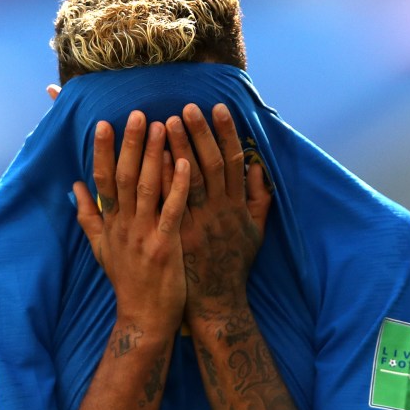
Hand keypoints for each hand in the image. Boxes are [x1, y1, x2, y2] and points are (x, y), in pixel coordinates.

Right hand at [73, 111, 191, 336]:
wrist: (144, 318)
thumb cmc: (127, 281)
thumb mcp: (100, 249)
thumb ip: (87, 216)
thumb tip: (74, 187)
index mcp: (110, 223)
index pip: (101, 180)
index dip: (102, 151)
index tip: (103, 123)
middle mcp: (124, 225)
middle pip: (122, 177)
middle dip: (129, 144)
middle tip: (136, 113)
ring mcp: (144, 235)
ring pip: (146, 187)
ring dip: (153, 155)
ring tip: (161, 125)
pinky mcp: (165, 246)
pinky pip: (171, 210)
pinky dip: (177, 186)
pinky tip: (185, 163)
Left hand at [166, 103, 271, 320]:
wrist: (217, 301)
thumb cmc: (235, 264)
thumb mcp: (256, 231)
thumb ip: (259, 198)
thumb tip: (257, 166)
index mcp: (237, 206)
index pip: (232, 161)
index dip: (225, 133)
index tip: (216, 107)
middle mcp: (218, 211)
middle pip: (209, 165)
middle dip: (198, 134)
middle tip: (185, 107)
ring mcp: (196, 224)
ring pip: (186, 181)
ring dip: (175, 151)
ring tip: (164, 122)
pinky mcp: (178, 237)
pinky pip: (168, 205)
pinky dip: (160, 182)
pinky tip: (149, 160)